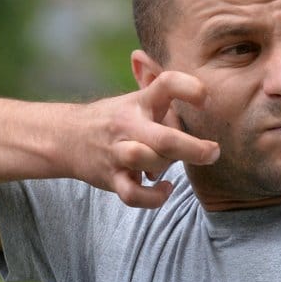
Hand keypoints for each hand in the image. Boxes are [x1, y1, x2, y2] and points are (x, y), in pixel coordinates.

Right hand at [77, 71, 220, 207]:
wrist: (66, 137)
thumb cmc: (116, 119)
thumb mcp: (138, 98)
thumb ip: (168, 93)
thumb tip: (206, 95)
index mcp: (140, 102)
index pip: (165, 83)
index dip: (189, 88)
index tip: (206, 100)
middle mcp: (128, 125)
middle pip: (162, 138)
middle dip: (192, 148)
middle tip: (214, 152)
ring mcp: (117, 152)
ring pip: (145, 161)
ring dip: (165, 165)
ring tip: (172, 165)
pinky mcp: (111, 178)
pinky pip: (133, 195)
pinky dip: (153, 198)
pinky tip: (165, 189)